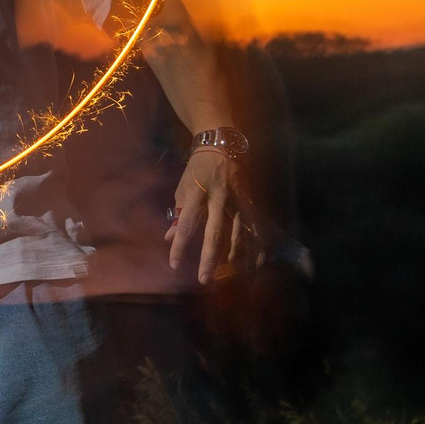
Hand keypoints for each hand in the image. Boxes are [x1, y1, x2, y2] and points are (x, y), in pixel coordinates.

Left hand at [167, 147, 255, 283]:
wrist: (221, 144)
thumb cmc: (197, 169)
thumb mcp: (182, 187)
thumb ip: (178, 213)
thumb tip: (169, 237)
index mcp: (196, 193)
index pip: (186, 224)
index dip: (179, 245)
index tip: (174, 264)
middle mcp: (218, 197)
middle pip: (214, 232)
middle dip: (209, 257)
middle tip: (204, 279)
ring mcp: (236, 198)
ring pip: (238, 231)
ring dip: (233, 254)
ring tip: (228, 271)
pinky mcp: (250, 198)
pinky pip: (253, 224)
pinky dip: (254, 242)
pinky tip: (254, 259)